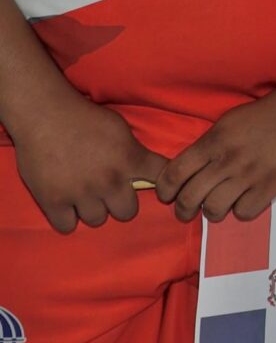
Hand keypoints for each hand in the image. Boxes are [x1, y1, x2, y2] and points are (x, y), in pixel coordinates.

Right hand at [11, 87, 164, 232]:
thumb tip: (143, 169)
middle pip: (127, 212)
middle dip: (120, 203)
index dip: (163, 184)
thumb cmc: (84, 117)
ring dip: (92, 209)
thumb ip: (133, 152)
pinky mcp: (53, 202)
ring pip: (97, 220)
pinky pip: (67, 226)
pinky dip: (67, 218)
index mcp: (130, 158)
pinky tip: (66, 205)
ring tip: (84, 195)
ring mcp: (81, 194)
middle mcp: (109, 180)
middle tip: (109, 192)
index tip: (157, 187)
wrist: (45, 116)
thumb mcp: (120, 129)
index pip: (162, 178)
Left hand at [157, 87, 275, 223]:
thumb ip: (206, 147)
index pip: (174, 174)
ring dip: (211, 212)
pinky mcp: (271, 183)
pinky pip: (244, 212)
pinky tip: (244, 201)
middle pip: (190, 198)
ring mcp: (250, 173)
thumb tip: (185, 174)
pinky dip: (240, 211)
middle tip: (187, 211)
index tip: (168, 195)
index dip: (165, 191)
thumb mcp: (226, 124)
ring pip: (214, 209)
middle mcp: (229, 159)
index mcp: (214, 141)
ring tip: (217, 207)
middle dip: (183, 211)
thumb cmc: (260, 116)